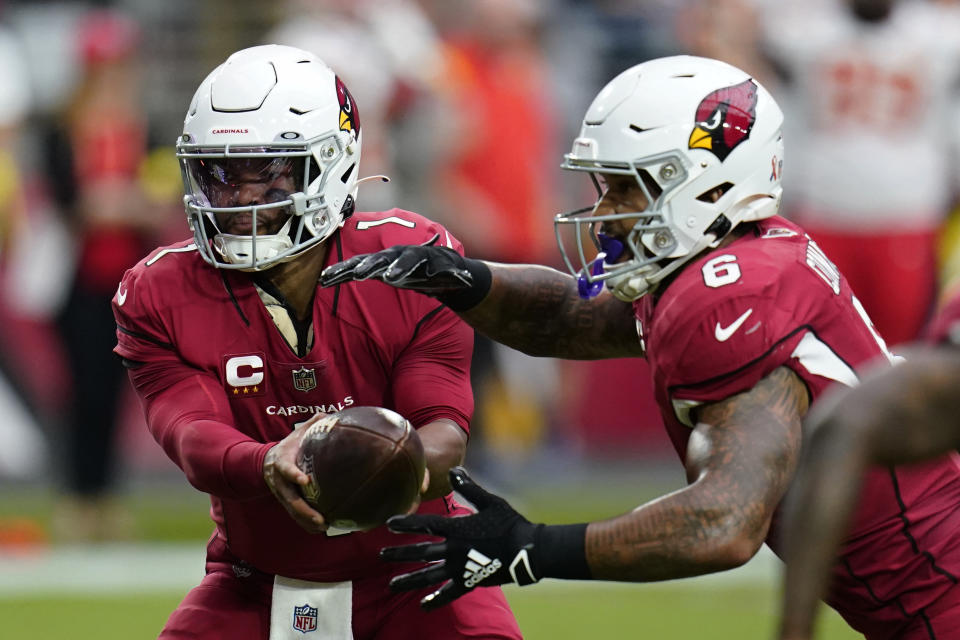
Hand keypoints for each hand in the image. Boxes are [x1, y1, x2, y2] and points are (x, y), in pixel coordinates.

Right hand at [263, 420, 327, 533]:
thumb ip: (313, 423)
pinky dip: (305, 523)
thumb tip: (332, 415)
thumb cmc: (289, 445)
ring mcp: (281, 493)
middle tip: (320, 519)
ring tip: (323, 527)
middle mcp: (279, 481)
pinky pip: (294, 515)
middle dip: (303, 510)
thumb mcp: (297, 433)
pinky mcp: (285, 501)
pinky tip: (320, 529)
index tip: (305, 480)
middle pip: (289, 498)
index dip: (293, 474)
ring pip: (292, 510)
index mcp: (281, 461)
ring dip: (306, 520)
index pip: (285, 468)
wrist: (266, 461)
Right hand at [320, 234, 473, 292]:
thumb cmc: (444, 270)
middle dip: (369, 266)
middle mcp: (396, 255)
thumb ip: (458, 276)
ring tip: (328, 278)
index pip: (408, 260)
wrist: (433, 265)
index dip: (400, 267)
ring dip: (346, 271)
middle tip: (359, 276)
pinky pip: (354, 270)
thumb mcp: (454, 273)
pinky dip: (340, 275)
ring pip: (362, 263)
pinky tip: (325, 281)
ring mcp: (383, 260)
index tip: (391, 277)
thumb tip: (469, 279)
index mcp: (416, 255)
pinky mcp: (373, 268)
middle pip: (380, 259)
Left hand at [380, 467, 541, 609]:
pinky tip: (423, 605)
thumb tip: (453, 470)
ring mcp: (460, 568)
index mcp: (457, 528)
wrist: (527, 550)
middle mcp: (454, 549)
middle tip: (381, 555)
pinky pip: (448, 593)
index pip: (425, 524)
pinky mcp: (470, 582)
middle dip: (399, 553)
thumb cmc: (509, 522)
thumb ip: (469, 488)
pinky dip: (435, 600)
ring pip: (429, 575)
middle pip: (420, 552)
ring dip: (409, 580)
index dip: (406, 523)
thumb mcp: (489, 501)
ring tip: (392, 584)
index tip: (388, 523)